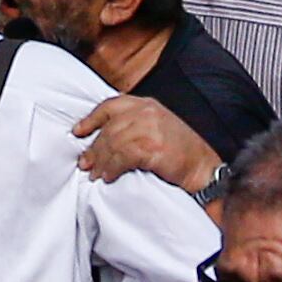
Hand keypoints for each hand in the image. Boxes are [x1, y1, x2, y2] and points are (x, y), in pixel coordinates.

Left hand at [70, 93, 217, 191]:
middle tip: (85, 163)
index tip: (78, 132)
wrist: (203, 167)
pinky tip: (109, 177)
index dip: (91, 119)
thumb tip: (105, 140)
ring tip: (95, 174)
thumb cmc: (182, 152)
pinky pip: (121, 158)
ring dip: (101, 161)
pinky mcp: (151, 147)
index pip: (110, 106)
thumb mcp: (158, 127)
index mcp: (147, 104)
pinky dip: (112, 168)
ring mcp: (149, 128)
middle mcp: (146, 112)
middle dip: (94, 147)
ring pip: (113, 144)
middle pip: (109, 128)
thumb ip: (135, 125)